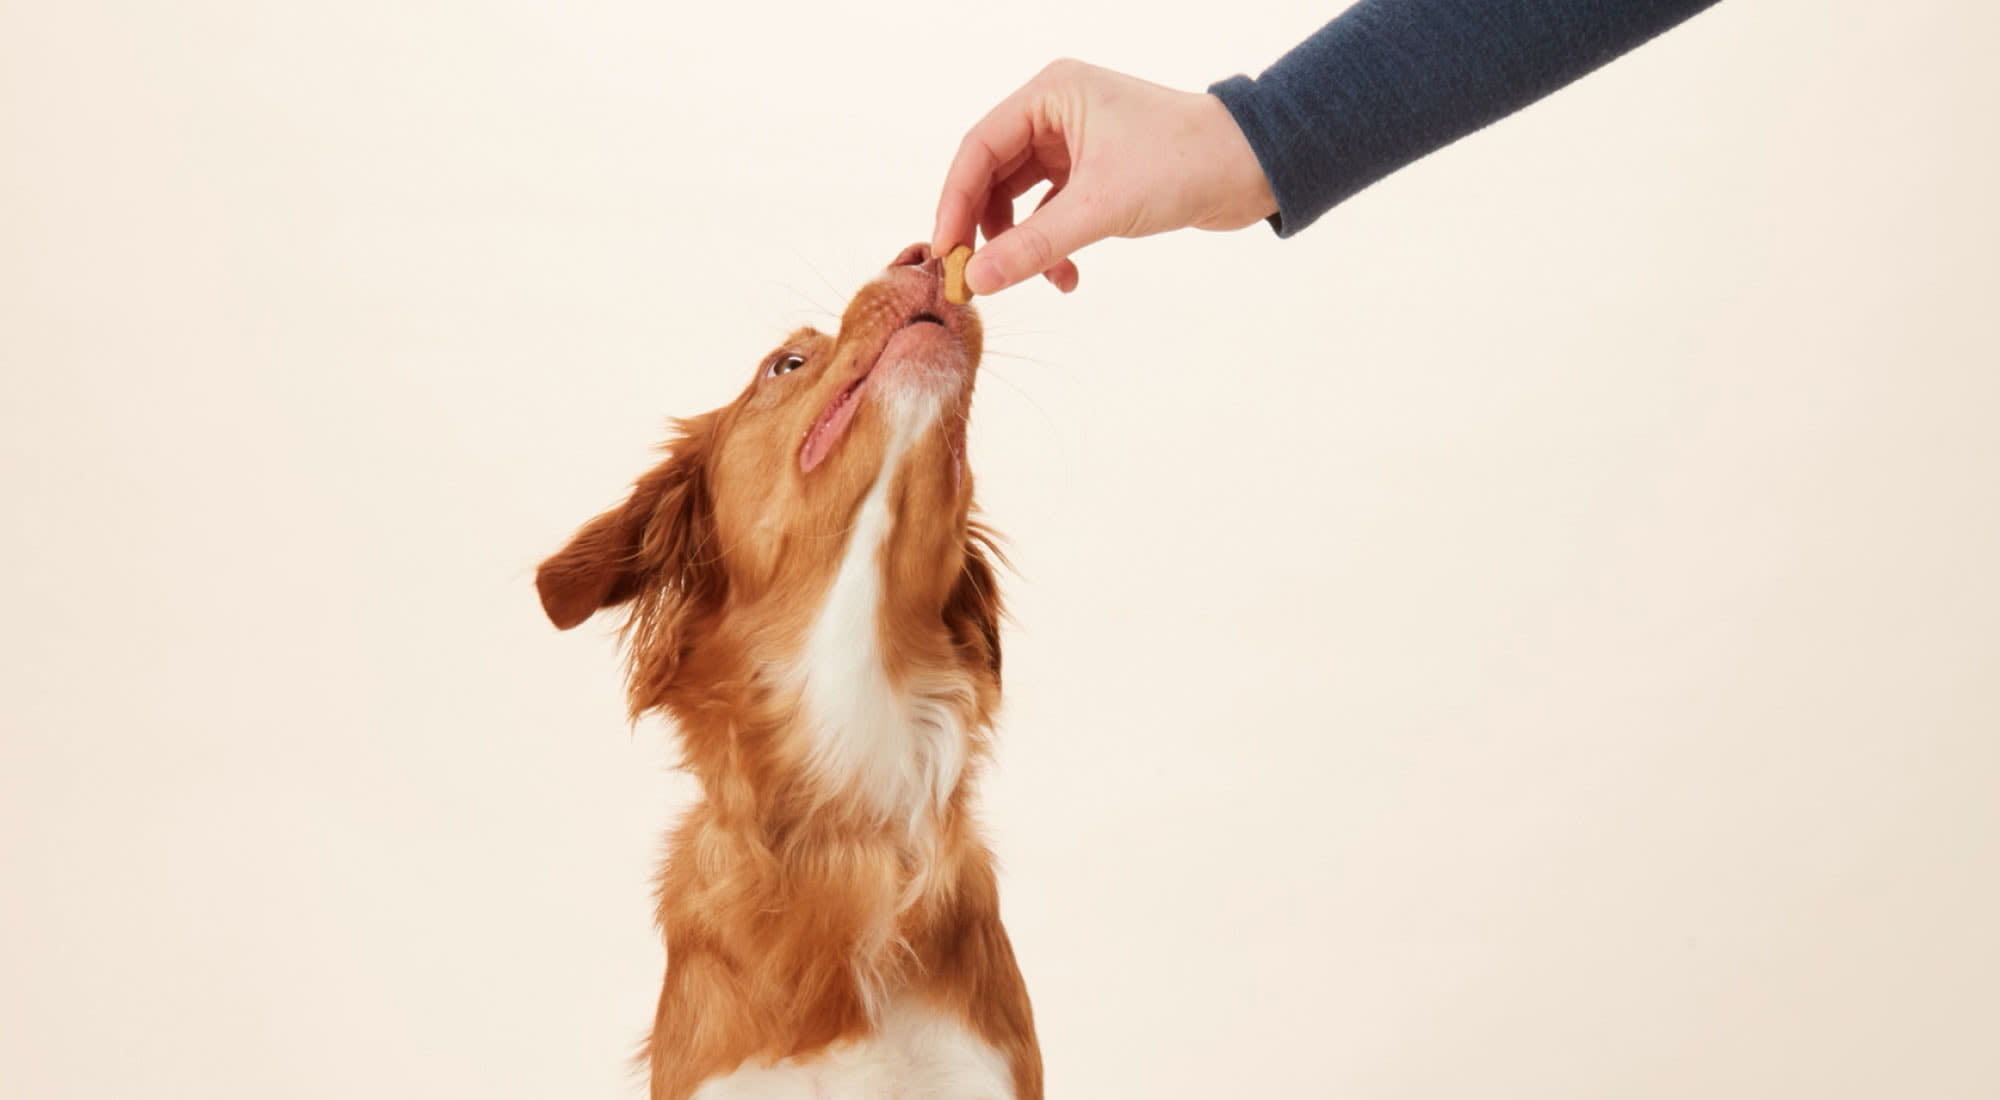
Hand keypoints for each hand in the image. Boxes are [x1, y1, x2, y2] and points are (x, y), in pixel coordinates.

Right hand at [931, 59, 1277, 296]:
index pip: (979, 148)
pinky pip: (1052, 212)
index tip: (946, 254)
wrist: (1253, 168)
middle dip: (985, 230)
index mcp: (1051, 94)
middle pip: (992, 174)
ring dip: (1023, 244)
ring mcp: (1075, 141)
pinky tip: (1067, 277)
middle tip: (975, 278)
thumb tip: (978, 280)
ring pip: (1021, 198)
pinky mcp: (1095, 171)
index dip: (955, 203)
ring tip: (1037, 280)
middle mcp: (1057, 112)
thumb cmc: (1185, 163)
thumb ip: (1034, 245)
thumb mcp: (1100, 207)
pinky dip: (1052, 246)